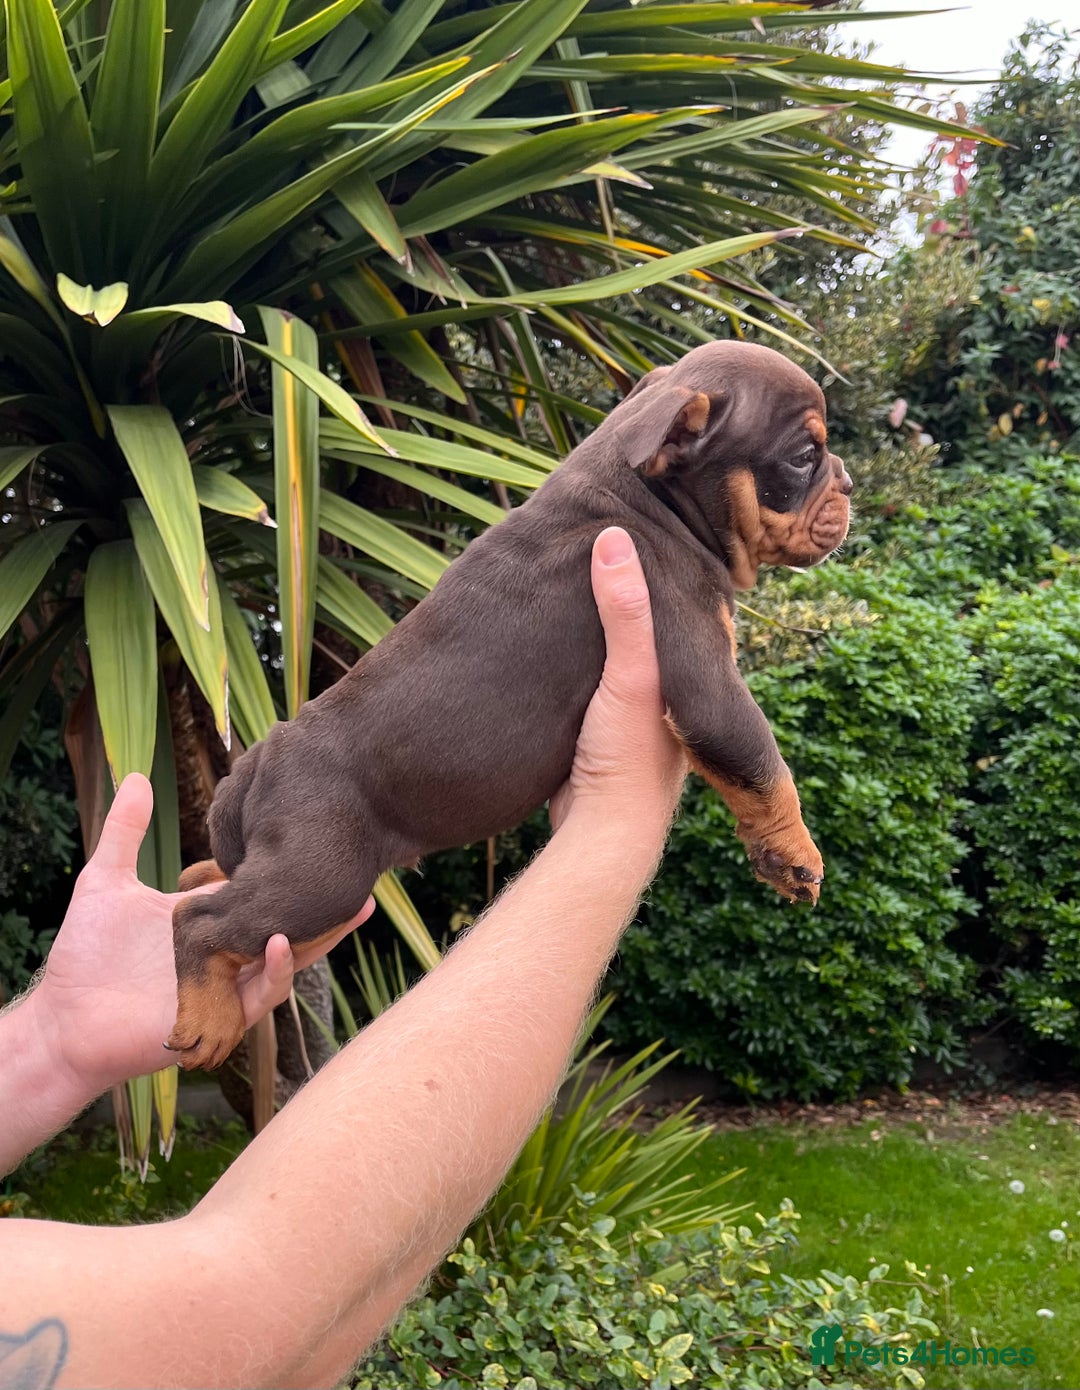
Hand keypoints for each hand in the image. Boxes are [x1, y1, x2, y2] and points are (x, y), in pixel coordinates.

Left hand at [24, 774, 373, 1096]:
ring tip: (351, 908)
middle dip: (330, 908)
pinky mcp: (220, 1013)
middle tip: (366, 882)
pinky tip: (283, 941)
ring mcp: (227, 982)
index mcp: (212, 918)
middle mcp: (228, 950)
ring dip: (319, 938)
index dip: (292, 873)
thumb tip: (135, 775)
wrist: (64, 1018)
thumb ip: (126, 830)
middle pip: (291, 924)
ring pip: (289, 959)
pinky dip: (276, 969)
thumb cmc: (85, 955)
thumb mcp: (106, 880)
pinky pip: (260, 993)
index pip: (263, 892)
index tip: (324, 843)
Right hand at [549, 527, 685, 833]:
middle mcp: (673, 698)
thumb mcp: (629, 675)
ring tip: (573, 590)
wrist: (602, 835)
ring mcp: (639, 720)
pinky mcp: (605, 739)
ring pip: (624, 662)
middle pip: (654, 634)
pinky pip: (594, 687)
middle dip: (633, 600)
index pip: (685, 608)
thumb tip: (614, 537)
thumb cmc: (628, 758)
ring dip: (604, 635)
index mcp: (691, 678)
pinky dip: (582, 665)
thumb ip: (625, 612)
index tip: (646, 531)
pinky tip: (556, 649)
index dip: (667, 571)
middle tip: (600, 553)